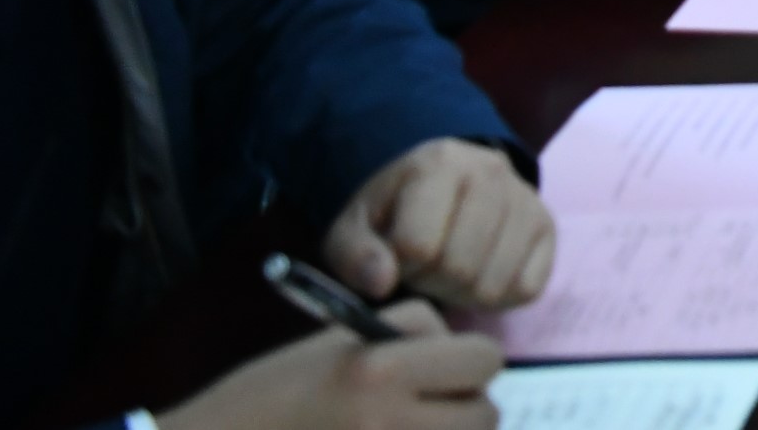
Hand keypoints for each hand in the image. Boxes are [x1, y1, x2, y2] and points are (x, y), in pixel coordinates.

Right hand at [160, 306, 499, 429]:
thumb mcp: (337, 342)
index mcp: (380, 371)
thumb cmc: (271, 394)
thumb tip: (467, 352)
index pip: (484, 359)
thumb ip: (412, 335)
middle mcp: (390, 423)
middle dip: (464, 406)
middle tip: (424, 405)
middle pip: (486, 414)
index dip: (469, 359)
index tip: (445, 366)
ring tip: (399, 426)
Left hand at [320, 138, 555, 310]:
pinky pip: (527, 288)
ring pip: (494, 284)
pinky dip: (500, 296)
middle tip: (424, 269)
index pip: (419, 246)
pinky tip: (481, 274)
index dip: (400, 266)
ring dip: (464, 294)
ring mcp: (527, 198)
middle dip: (433, 283)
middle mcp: (492, 171)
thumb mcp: (354, 229)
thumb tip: (381, 283)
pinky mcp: (548, 226)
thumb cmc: (393, 213)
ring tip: (450, 271)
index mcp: (438, 164)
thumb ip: (355, 256)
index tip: (397, 257)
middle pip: (460, 269)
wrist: (443, 186)